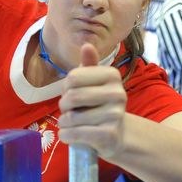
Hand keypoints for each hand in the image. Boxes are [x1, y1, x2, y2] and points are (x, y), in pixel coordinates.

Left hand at [58, 43, 126, 157]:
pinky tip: (70, 134)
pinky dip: (66, 135)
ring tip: (72, 123)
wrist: (116, 135)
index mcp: (112, 75)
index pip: (73, 77)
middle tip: (69, 111)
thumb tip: (87, 45)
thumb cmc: (98, 105)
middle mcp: (118, 93)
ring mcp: (115, 115)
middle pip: (72, 96)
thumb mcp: (92, 83)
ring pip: (71, 118)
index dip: (65, 87)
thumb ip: (88, 65)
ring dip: (64, 123)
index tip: (72, 93)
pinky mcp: (109, 135)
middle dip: (63, 106)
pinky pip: (75, 134)